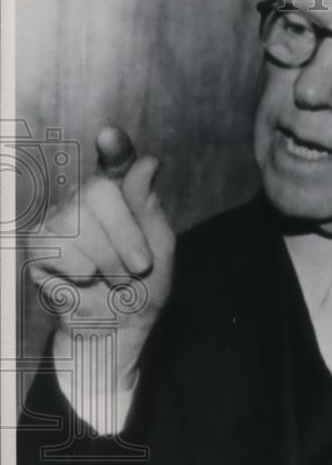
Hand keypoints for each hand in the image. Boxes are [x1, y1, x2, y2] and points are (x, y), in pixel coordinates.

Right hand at [29, 126, 174, 389]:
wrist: (121, 327)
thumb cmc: (144, 285)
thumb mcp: (159, 246)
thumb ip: (149, 205)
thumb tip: (148, 161)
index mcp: (118, 194)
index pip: (114, 164)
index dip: (114, 150)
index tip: (111, 137)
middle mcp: (83, 199)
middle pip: (100, 192)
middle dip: (127, 237)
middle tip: (138, 267)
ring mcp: (58, 220)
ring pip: (79, 223)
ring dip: (108, 260)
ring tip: (116, 279)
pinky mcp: (39, 246)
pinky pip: (61, 248)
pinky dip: (83, 271)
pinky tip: (87, 280)